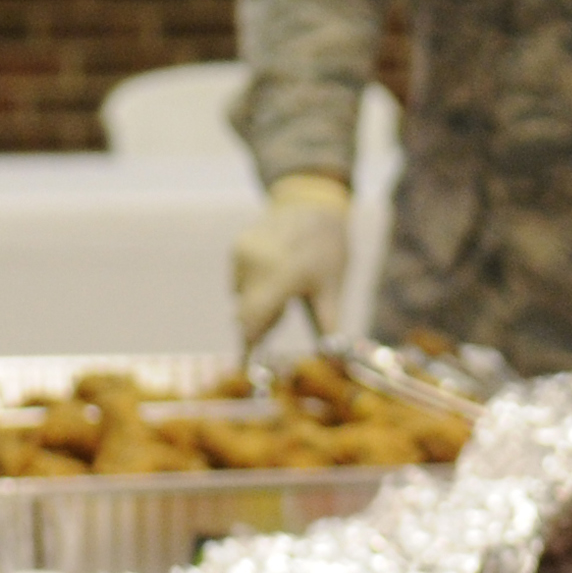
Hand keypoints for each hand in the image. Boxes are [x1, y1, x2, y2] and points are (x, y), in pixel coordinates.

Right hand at [235, 173, 353, 347]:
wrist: (311, 203)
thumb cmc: (328, 248)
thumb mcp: (332, 287)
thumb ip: (329, 326)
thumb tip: (334, 362)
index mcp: (284, 275)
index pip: (254, 321)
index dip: (247, 348)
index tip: (244, 369)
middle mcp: (258, 265)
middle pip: (246, 315)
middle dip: (259, 330)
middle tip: (278, 324)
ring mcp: (243, 255)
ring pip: (243, 300)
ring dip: (259, 308)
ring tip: (288, 290)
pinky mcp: (237, 249)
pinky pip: (240, 283)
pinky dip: (254, 290)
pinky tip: (277, 276)